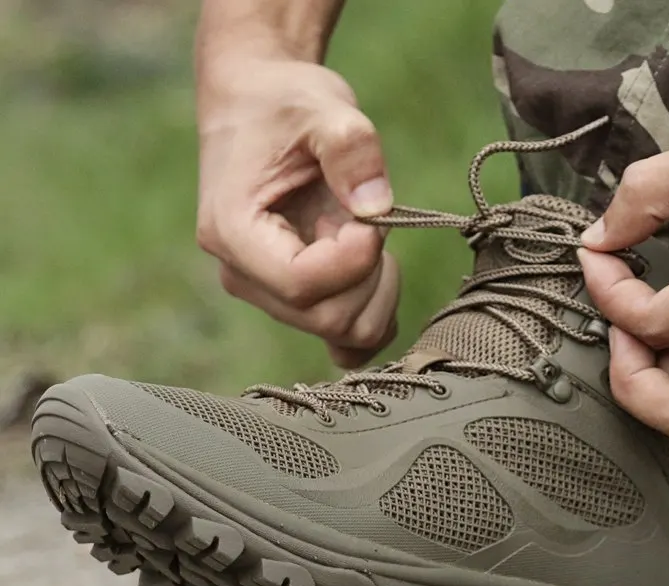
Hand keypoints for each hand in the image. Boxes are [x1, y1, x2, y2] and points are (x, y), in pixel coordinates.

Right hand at [196, 50, 398, 368]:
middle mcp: (243, 276)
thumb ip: (351, 148)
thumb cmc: (282, 104)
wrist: (258, 107)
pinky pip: (344, 342)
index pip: (302, 284)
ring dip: (378, 288)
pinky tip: (375, 273)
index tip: (369, 212)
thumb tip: (376, 208)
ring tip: (364, 233)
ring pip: (344, 334)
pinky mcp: (294, 301)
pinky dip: (374, 315)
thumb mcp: (320, 105)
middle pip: (330, 319)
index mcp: (233, 232)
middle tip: (370, 218)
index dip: (354, 258)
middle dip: (371, 272)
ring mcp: (267, 295)